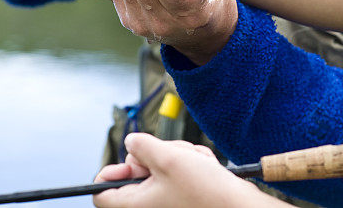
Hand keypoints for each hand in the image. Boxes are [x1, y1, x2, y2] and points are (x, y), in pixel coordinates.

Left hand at [93, 133, 268, 207]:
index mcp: (134, 206)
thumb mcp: (167, 158)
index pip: (101, 192)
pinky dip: (190, 165)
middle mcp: (147, 207)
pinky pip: (177, 173)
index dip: (111, 171)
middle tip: (172, 156)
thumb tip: (130, 142)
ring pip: (159, 168)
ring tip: (195, 163)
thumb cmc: (205, 191)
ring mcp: (166, 202)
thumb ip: (142, 146)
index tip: (131, 159)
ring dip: (178, 157)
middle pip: (134, 172)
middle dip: (155, 155)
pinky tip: (204, 168)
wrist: (241, 206)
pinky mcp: (183, 197)